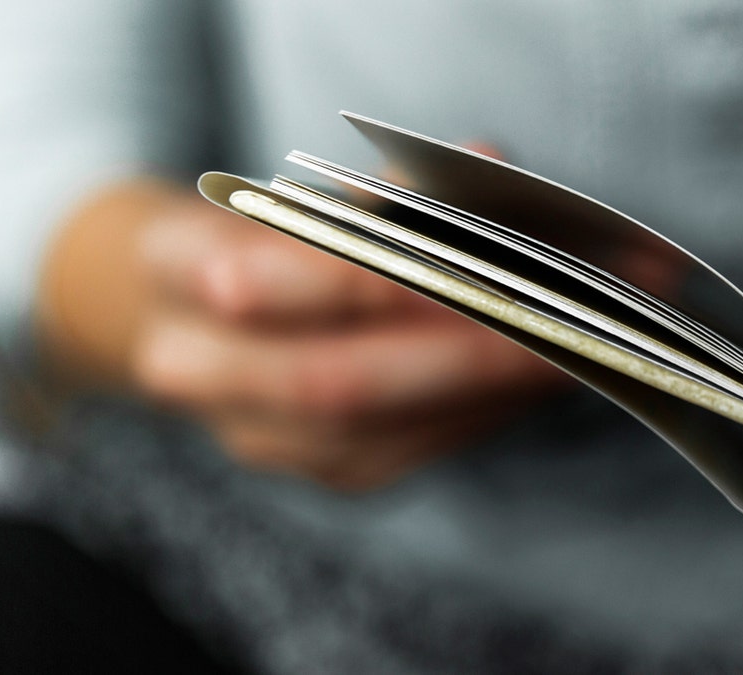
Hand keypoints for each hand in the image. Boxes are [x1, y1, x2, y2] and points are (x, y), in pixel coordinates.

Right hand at [38, 179, 571, 488]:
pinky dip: (481, 411)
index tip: (462, 254)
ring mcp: (258, 436)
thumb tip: (490, 166)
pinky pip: (411, 450)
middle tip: (552, 319)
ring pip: (381, 430)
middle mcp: (194, 367)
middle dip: (455, 352)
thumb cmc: (271, 233)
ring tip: (572, 346)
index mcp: (171, 265)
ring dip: (487, 391)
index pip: (253, 280)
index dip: (364, 275)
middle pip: (329, 380)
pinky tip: (538, 376)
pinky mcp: (325, 470)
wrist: (201, 316)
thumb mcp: (303, 189)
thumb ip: (389, 186)